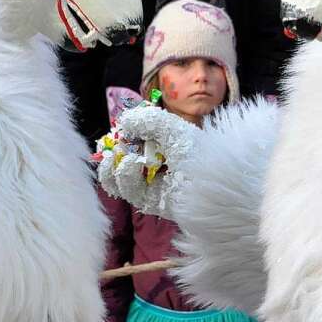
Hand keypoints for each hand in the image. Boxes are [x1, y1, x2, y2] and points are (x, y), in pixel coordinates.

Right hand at [94, 102, 199, 218]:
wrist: (212, 185)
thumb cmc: (197, 153)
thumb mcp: (173, 129)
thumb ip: (148, 120)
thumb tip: (123, 122)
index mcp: (165, 147)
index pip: (136, 140)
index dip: (123, 135)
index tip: (117, 129)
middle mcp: (156, 166)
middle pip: (122, 159)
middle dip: (112, 150)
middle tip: (109, 143)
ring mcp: (152, 185)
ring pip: (118, 177)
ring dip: (113, 164)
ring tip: (119, 154)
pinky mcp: (149, 202)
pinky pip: (127, 189)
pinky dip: (123, 175)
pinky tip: (130, 163)